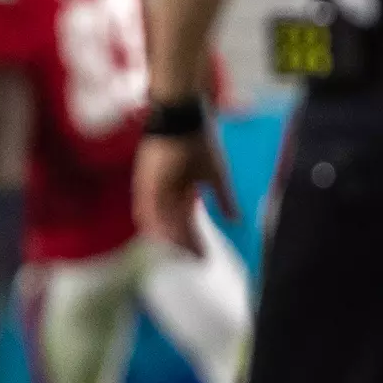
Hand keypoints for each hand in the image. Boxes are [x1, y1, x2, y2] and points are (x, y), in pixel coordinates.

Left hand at [133, 129, 239, 256]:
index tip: (205, 258)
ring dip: (171, 239)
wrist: (181, 119)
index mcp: (182, 191)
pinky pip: (146, 207)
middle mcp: (165, 193)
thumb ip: (224, 199)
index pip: (187, 223)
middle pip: (173, 227)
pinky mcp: (145, 180)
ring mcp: (154, 187)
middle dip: (185, 245)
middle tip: (198, 262)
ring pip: (159, 221)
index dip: (195, 241)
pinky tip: (162, 237)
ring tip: (184, 256)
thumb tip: (237, 220)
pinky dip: (154, 223)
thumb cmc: (198, 142)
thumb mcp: (215, 175)